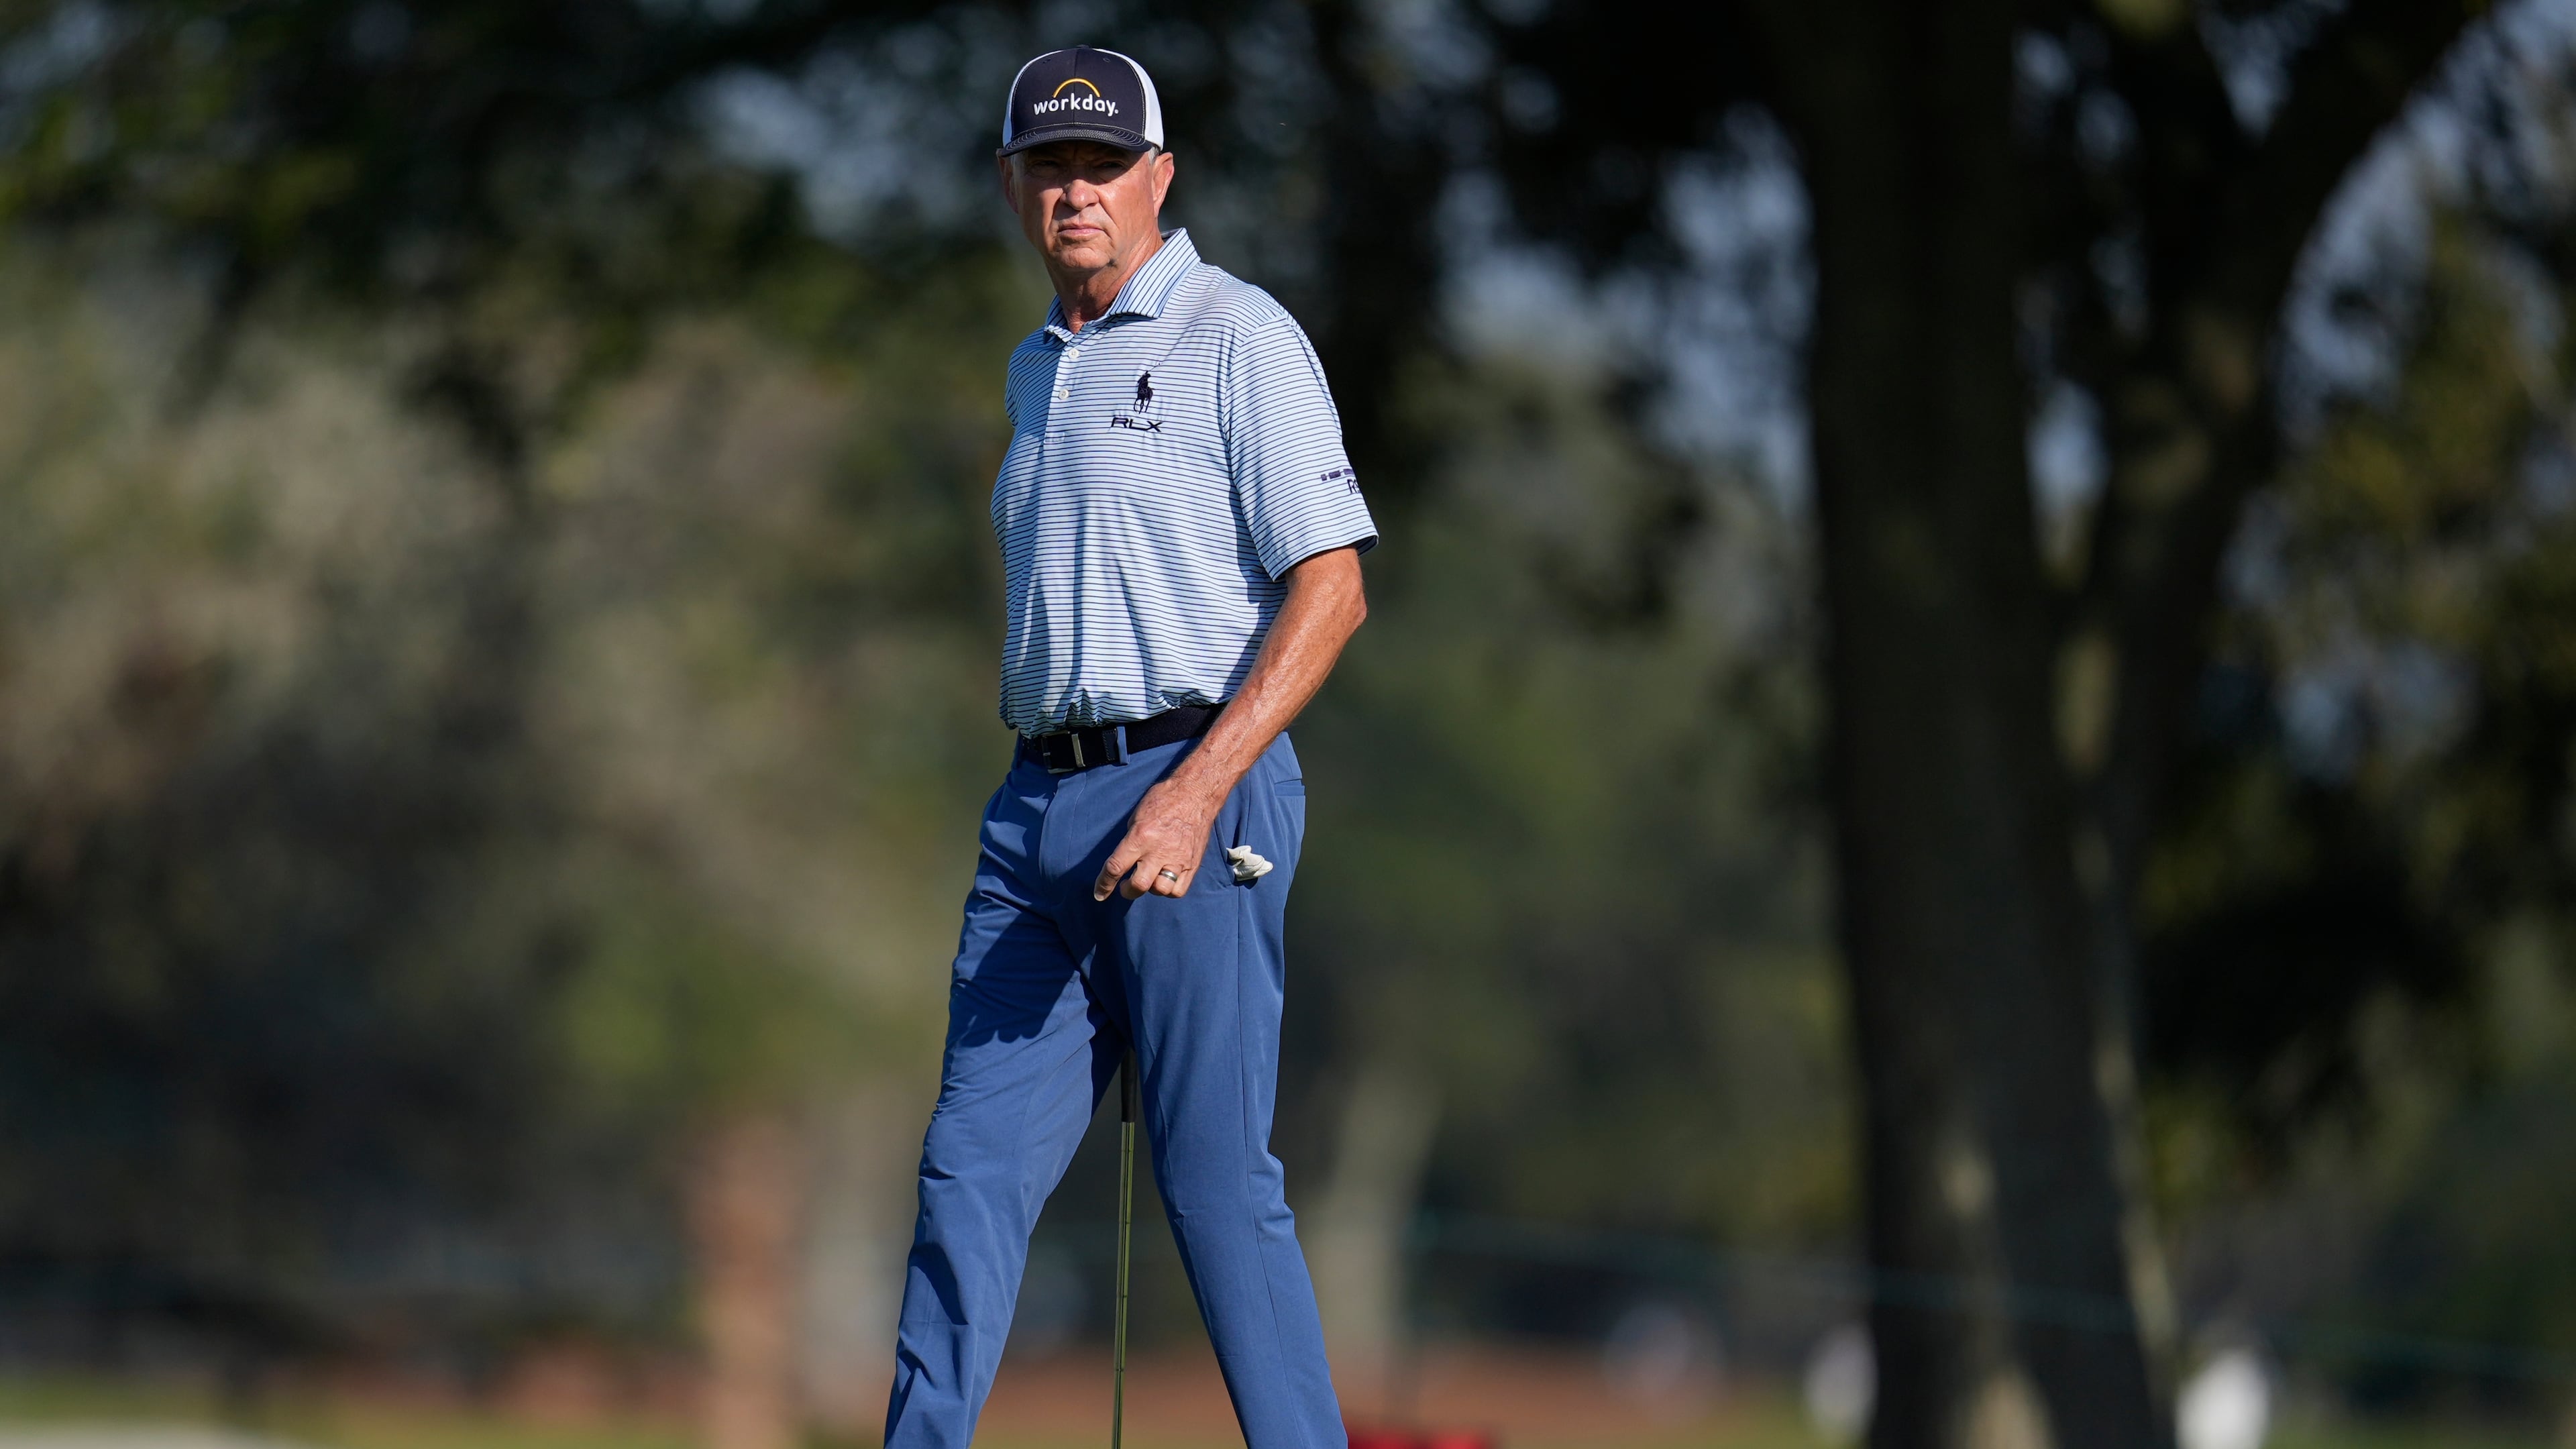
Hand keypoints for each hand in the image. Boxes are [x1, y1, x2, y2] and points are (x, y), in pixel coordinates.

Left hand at [1095, 777, 1218, 900]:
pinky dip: (1169, 890)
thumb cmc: (1164, 799)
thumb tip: (1126, 859)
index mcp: (1140, 837)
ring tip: (1149, 879)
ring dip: (1150, 889)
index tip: (1099, 894)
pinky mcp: (1192, 864)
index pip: (1116, 867)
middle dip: (1127, 891)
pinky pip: (1179, 890)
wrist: (1196, 794)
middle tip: (1126, 886)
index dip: (1104, 884)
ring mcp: (1178, 859)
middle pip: (1139, 885)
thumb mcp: (1137, 817)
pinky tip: (1165, 880)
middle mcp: (1158, 851)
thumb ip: (1131, 841)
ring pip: (1160, 890)